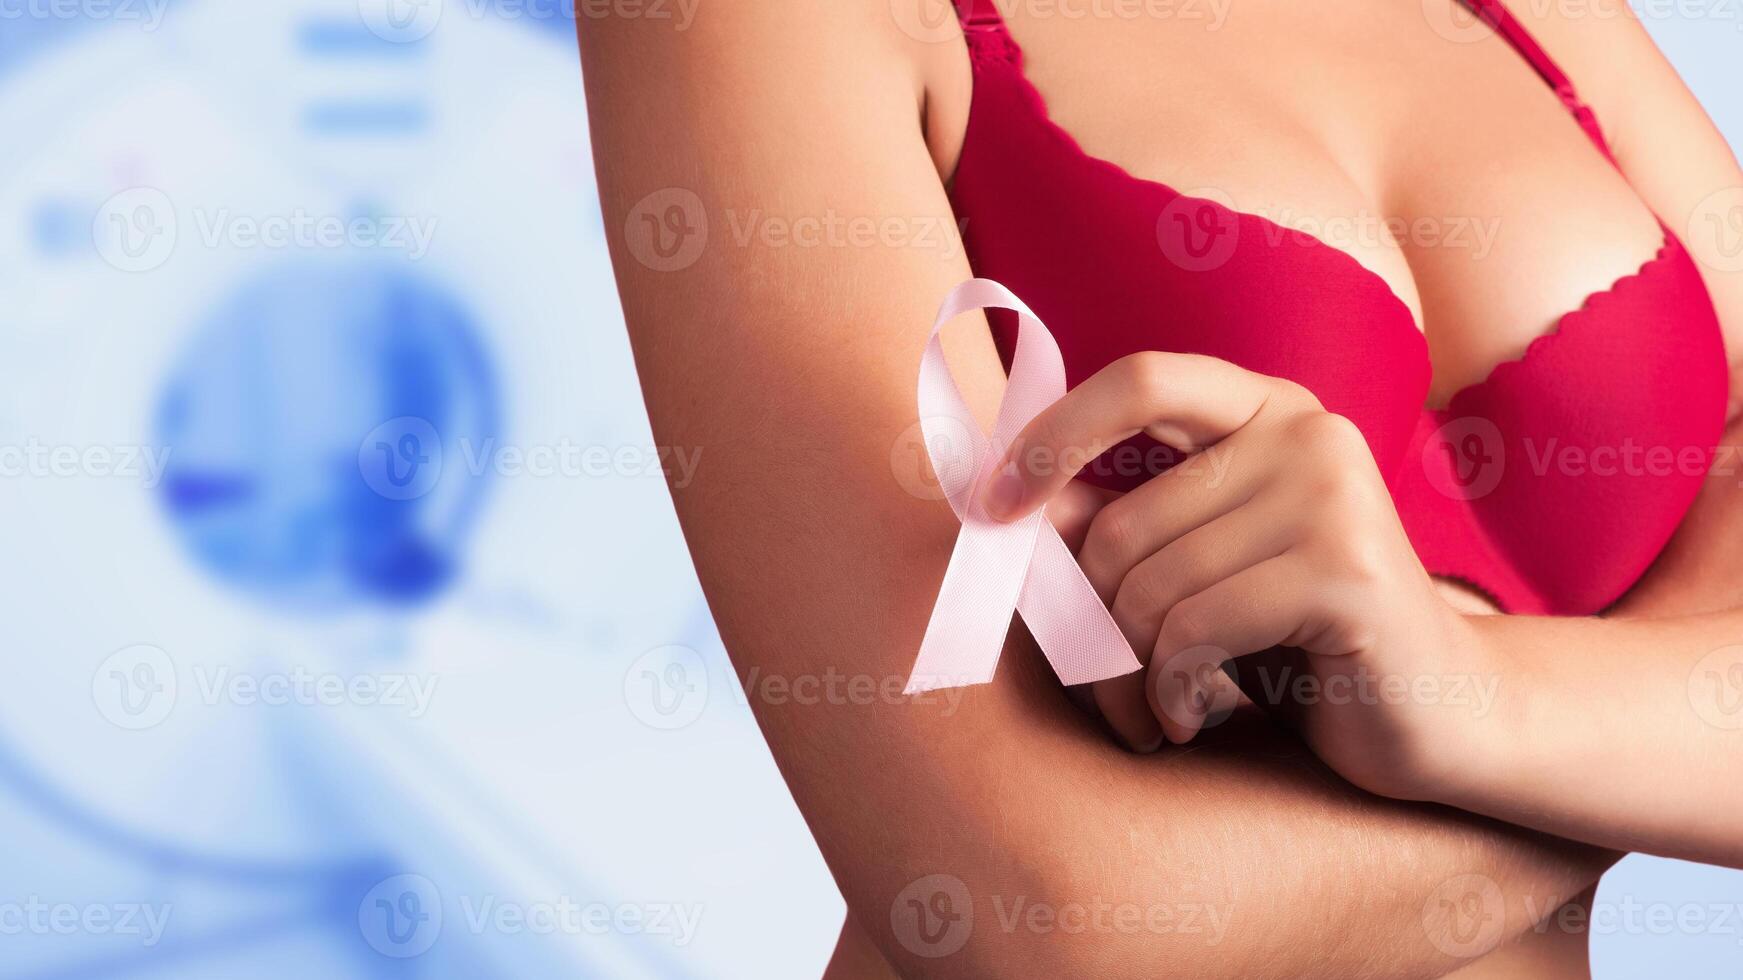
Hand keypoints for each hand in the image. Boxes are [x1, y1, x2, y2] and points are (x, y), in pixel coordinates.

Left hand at [985, 351, 1478, 798]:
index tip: (992, 505)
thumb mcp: (1200, 567)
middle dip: (1091, 622)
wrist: (1435, 713)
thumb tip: (1018, 508)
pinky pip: (1197, 628)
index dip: (1053, 437)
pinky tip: (1193, 715)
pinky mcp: (1349, 573)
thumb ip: (1123, 524)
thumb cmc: (1295, 635)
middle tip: (1103, 683)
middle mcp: (1308, 432)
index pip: (1141, 379)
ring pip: (1151, 584)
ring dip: (1129, 671)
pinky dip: (1173, 689)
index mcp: (1267, 409)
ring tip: (1153, 708)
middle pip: (1122, 521)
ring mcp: (1337, 495)